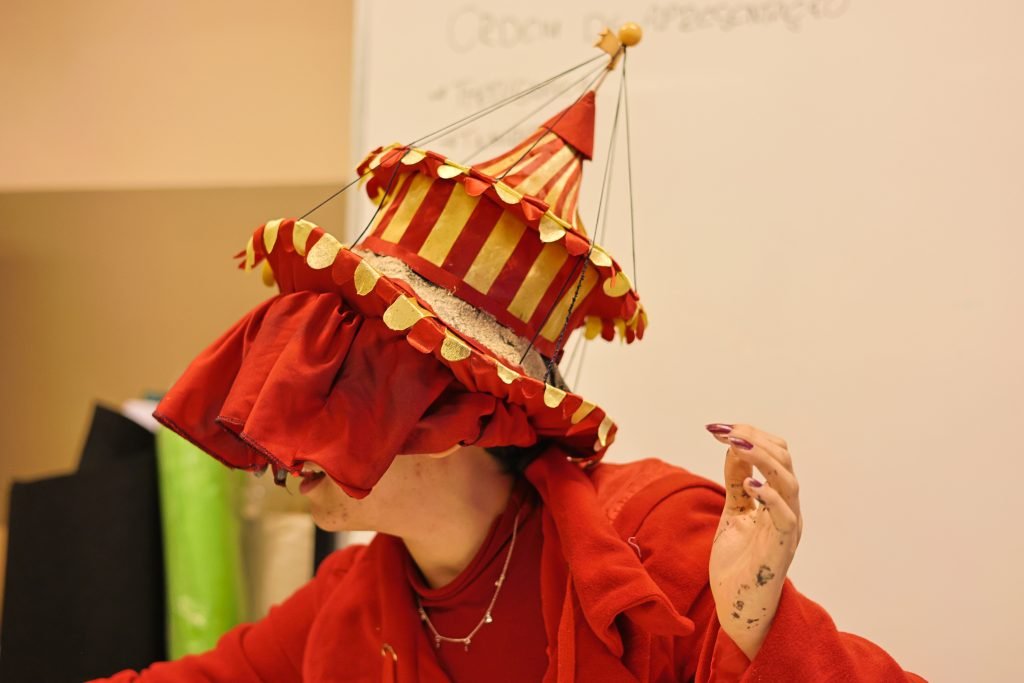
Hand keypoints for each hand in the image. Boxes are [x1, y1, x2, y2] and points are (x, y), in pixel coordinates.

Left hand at [704, 423, 802, 660]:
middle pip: (785, 460)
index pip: (776, 455)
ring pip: (788, 481)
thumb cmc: (737, 561)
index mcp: (779, 499)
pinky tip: (748, 483)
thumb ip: (737, 483)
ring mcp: (788, 527)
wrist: (735, 603)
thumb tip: (733, 446)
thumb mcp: (734, 512)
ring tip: (736, 444)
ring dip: (761, 458)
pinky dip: (769, 496)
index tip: (720, 428)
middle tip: (725, 431)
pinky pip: (784, 516)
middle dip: (754, 439)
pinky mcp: (781, 547)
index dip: (751, 436)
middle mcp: (789, 509)